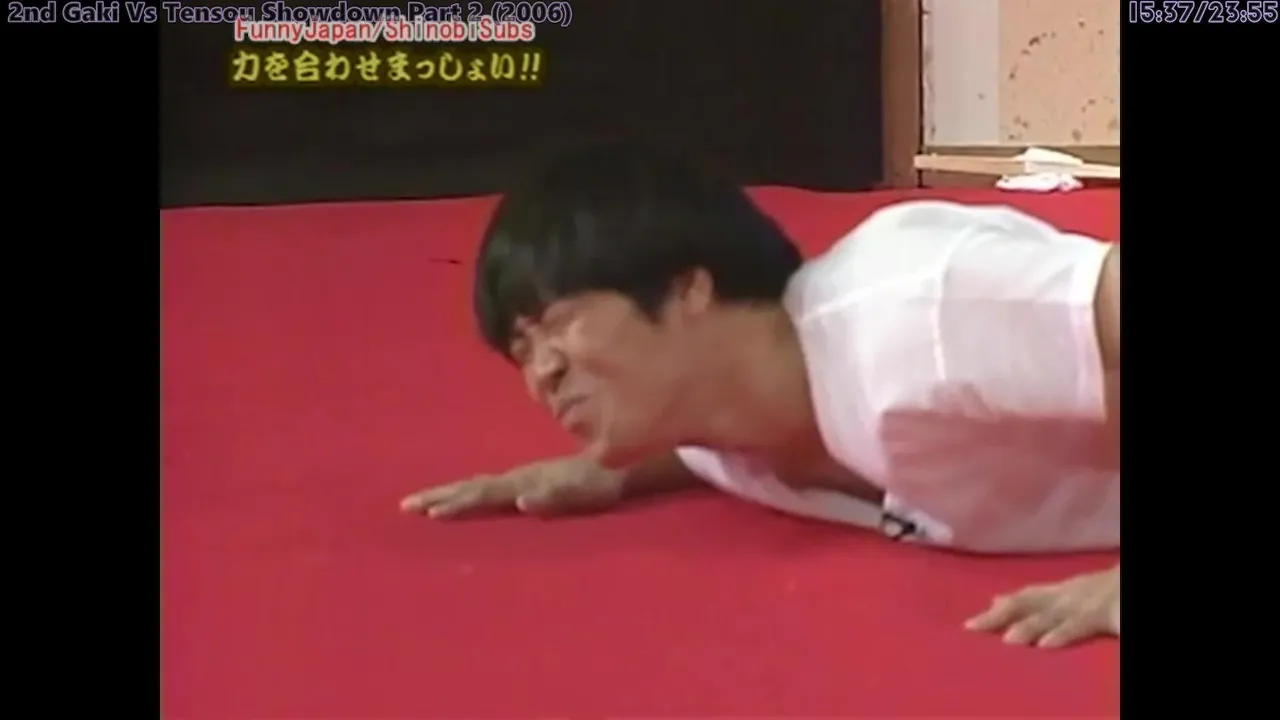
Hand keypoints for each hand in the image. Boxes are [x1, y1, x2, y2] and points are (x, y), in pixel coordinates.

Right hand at [399, 456, 625, 518]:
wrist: (621, 465)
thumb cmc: (602, 484)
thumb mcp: (582, 494)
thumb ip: (553, 496)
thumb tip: (521, 500)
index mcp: (525, 482)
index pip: (483, 493)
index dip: (457, 502)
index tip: (429, 512)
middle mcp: (519, 477)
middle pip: (472, 487)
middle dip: (439, 496)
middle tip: (406, 505)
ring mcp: (523, 477)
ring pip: (478, 485)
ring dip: (450, 494)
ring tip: (425, 502)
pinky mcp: (530, 480)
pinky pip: (491, 488)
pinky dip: (471, 494)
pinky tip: (464, 498)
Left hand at [964, 565, 1118, 647]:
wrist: (1129, 581)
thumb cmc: (1099, 590)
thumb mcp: (1062, 593)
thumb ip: (1031, 598)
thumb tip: (995, 599)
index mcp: (1056, 592)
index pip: (1022, 599)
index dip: (997, 611)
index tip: (969, 626)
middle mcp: (1065, 595)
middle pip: (1026, 604)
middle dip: (1000, 617)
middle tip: (974, 629)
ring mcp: (1083, 603)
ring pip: (1050, 616)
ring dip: (1029, 628)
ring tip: (1008, 641)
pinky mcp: (1104, 615)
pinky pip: (1080, 626)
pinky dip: (1063, 634)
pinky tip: (1046, 645)